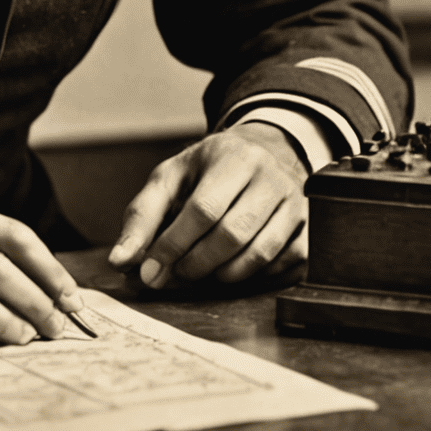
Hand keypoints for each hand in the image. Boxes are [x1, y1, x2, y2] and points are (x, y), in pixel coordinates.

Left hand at [107, 123, 307, 289]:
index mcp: (233, 156)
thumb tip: (121, 261)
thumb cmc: (210, 170)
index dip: (174, 245)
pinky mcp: (310, 228)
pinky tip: (235, 268)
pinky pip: (284, 266)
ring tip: (202, 271)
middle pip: (233, 234)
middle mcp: (270, 176)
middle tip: (176, 273)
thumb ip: (142, 216)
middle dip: (196, 264)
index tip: (151, 270)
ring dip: (223, 275)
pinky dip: (255, 278)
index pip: (204, 208)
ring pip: (260, 255)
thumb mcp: (172, 178)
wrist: (264, 152)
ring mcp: (296, 203)